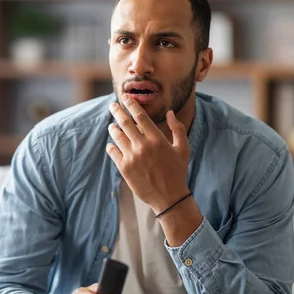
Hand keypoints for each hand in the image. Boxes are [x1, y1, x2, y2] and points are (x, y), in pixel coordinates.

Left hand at [106, 93, 189, 212]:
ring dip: (113, 128)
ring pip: (117, 136)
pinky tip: (112, 144)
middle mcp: (142, 146)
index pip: (140, 116)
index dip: (131, 104)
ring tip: (112, 126)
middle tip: (112, 105)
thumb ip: (177, 129)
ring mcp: (132, 157)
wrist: (169, 197)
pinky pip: (113, 152)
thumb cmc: (177, 171)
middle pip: (125, 123)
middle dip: (117, 111)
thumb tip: (170, 113)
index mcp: (156, 139)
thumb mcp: (183, 149)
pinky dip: (111, 146)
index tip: (125, 97)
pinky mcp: (124, 168)